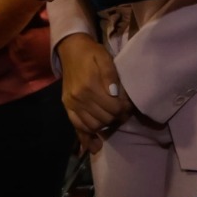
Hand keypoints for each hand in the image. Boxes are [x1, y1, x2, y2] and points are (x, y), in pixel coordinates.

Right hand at [57, 33, 131, 150]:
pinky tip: (94, 147)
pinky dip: (86, 138)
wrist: (71, 50)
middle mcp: (79, 98)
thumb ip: (110, 75)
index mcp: (89, 85)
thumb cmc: (91, 53)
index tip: (129, 106)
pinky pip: (77, 127)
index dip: (124, 109)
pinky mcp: (67, 107)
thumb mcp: (104, 58)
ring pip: (93, 125)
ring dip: (106, 126)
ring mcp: (71, 104)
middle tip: (124, 113)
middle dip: (117, 117)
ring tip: (113, 119)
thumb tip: (115, 94)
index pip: (113, 107)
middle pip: (104, 118)